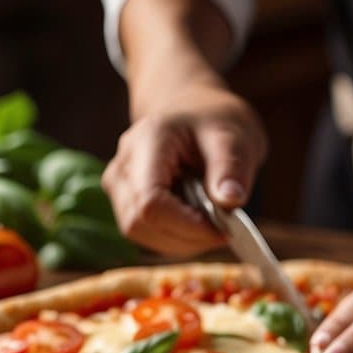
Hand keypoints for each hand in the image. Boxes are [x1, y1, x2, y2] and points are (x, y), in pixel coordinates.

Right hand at [101, 81, 266, 256]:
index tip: (224, 229)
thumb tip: (231, 201)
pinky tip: (197, 221)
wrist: (192, 112)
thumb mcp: (235, 136)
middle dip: (187, 236)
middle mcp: (122, 166)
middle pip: (141, 223)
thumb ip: (231, 167)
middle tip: (224, 227)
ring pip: (140, 233)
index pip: (150, 202)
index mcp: (147, 142)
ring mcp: (117, 186)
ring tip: (212, 220)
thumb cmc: (213, 121)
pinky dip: (177, 238)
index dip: (187, 226)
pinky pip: (145, 234)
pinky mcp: (123, 202)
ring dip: (183, 240)